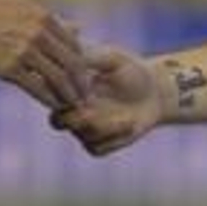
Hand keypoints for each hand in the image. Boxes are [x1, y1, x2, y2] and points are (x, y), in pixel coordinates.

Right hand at [0, 0, 87, 108]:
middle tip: (85, 95)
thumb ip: (52, 20)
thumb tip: (79, 28)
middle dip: (81, 82)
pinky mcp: (9, 67)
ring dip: (68, 94)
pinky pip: (37, 88)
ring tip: (72, 104)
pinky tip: (54, 106)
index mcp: (44, 17)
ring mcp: (25, 50)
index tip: (84, 76)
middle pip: (71, 63)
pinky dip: (49, 99)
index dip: (82, 64)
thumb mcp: (23, 7)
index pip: (74, 45)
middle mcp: (39, 33)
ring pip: (58, 78)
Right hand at [50, 45, 164, 156]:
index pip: (51, 95)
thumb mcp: (113, 59)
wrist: (154, 92)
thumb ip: (93, 57)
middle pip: (56, 122)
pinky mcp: (98, 146)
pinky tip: (131, 125)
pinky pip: (96, 149)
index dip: (65, 94)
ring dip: (105, 127)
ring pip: (81, 135)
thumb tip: (76, 57)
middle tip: (99, 109)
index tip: (91, 87)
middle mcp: (72, 111)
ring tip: (128, 117)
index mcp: (68, 89)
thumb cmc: (130, 70)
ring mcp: (84, 130)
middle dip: (76, 117)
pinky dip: (114, 139)